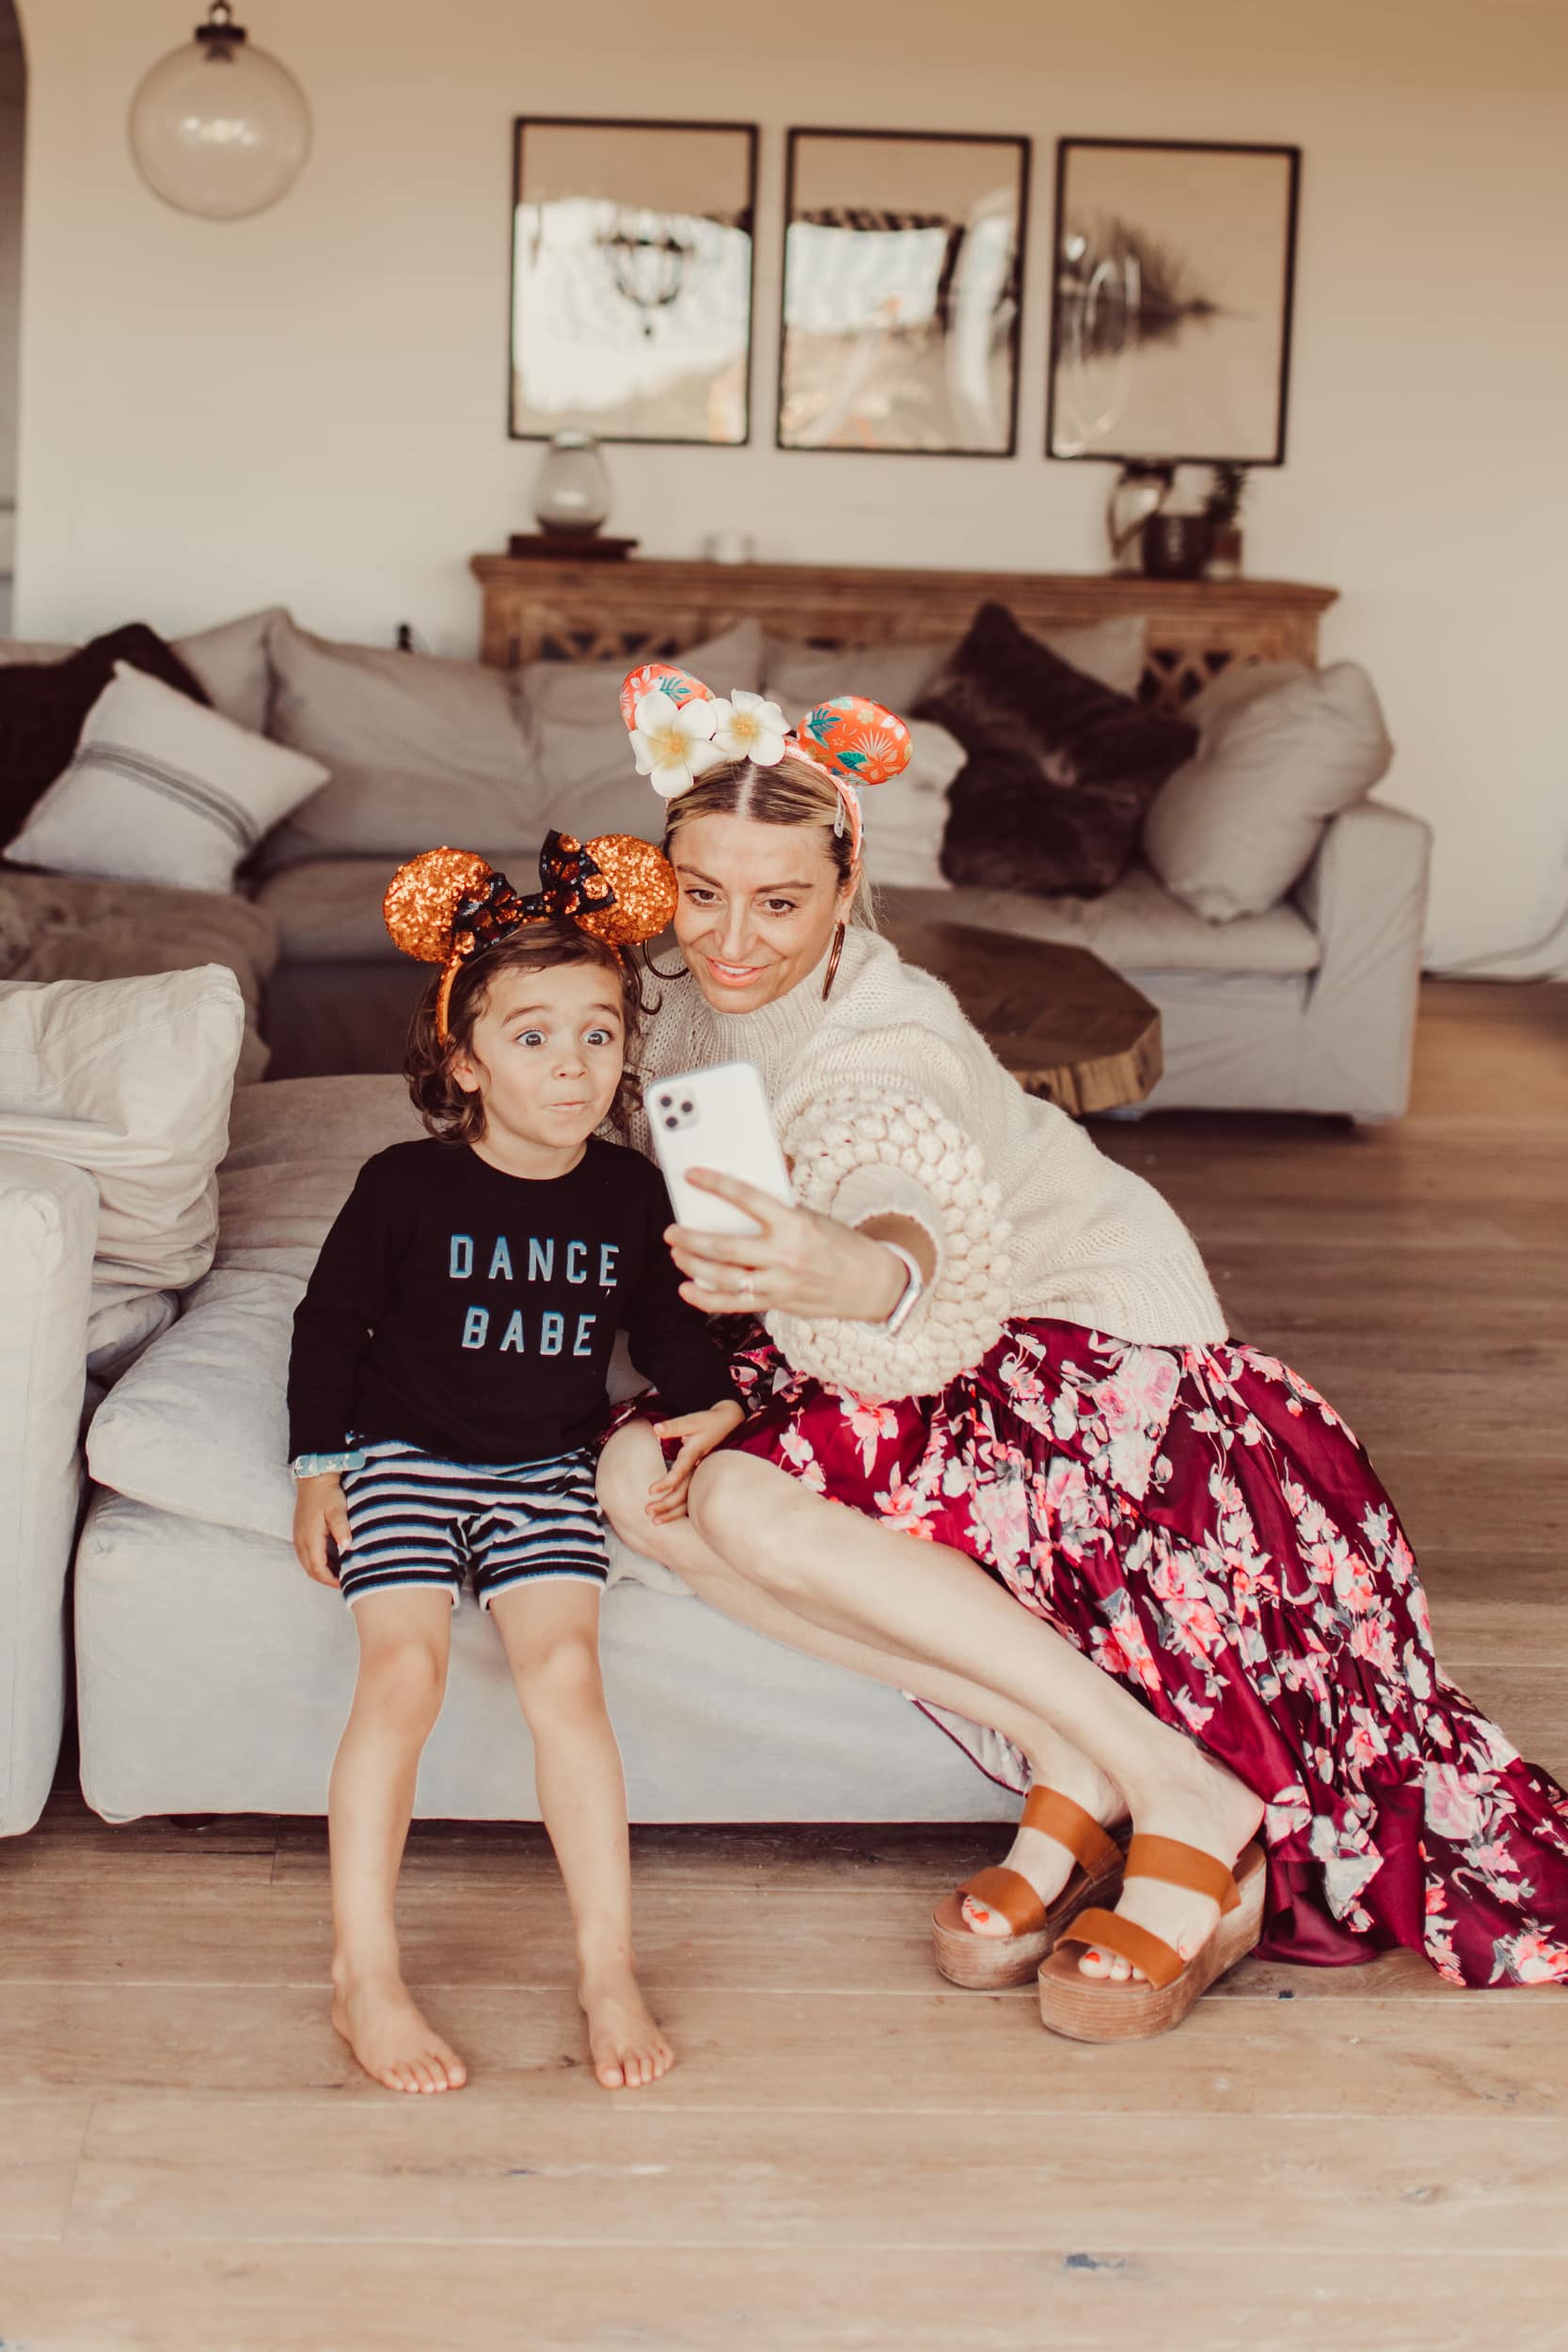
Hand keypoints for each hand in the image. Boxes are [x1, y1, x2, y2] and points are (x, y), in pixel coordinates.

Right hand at [293, 1472, 349, 1586]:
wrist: (313, 1478)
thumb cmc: (327, 1493)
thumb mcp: (337, 1509)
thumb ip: (342, 1528)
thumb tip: (347, 1547)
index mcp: (310, 1538)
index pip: (318, 1569)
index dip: (331, 1580)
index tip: (345, 1583)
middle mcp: (300, 1541)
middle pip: (311, 1570)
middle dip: (326, 1579)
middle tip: (344, 1582)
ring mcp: (298, 1537)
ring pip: (307, 1563)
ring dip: (321, 1571)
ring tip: (339, 1573)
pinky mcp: (299, 1532)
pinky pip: (306, 1555)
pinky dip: (317, 1562)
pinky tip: (331, 1560)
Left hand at [644, 1399, 745, 1524]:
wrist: (733, 1424)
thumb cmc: (710, 1422)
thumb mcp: (693, 1420)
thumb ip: (674, 1426)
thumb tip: (656, 1428)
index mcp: (695, 1453)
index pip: (681, 1470)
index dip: (666, 1481)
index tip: (650, 1490)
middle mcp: (700, 1468)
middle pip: (685, 1492)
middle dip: (665, 1504)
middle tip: (646, 1511)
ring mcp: (704, 1476)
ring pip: (690, 1499)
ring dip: (673, 1512)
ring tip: (655, 1521)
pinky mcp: (705, 1479)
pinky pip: (694, 1499)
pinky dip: (682, 1510)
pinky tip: (671, 1518)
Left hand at [666, 1171, 907, 1323]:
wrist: (873, 1284)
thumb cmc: (839, 1244)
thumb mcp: (812, 1217)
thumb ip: (777, 1211)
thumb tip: (736, 1197)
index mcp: (795, 1224)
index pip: (747, 1199)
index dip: (715, 1185)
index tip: (692, 1176)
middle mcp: (785, 1256)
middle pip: (724, 1248)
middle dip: (691, 1239)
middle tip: (671, 1231)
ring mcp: (779, 1284)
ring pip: (723, 1278)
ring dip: (693, 1266)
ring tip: (677, 1255)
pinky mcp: (777, 1304)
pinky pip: (733, 1305)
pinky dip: (705, 1299)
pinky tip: (687, 1288)